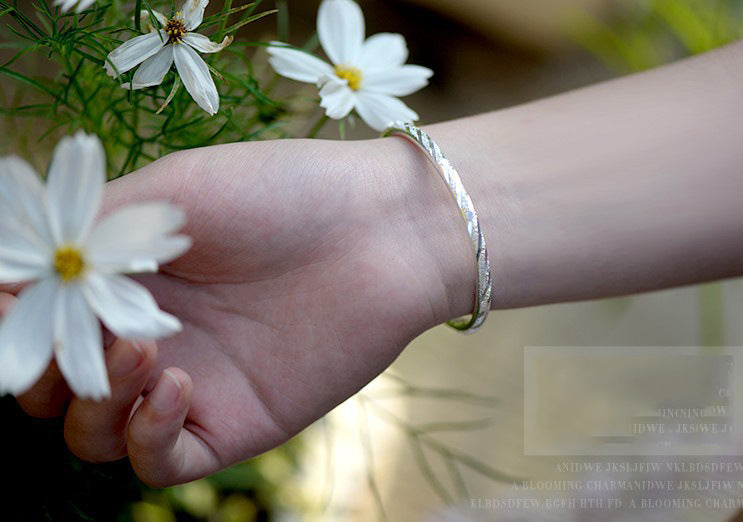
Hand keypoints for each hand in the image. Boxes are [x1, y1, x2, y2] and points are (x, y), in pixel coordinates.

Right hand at [9, 136, 471, 486]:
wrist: (382, 229)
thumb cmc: (282, 194)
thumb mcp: (172, 194)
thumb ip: (91, 232)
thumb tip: (12, 269)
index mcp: (126, 279)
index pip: (37, 319)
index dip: (13, 317)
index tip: (15, 297)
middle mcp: (149, 335)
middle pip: (52, 385)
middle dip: (42, 365)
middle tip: (74, 328)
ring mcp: (190, 383)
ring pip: (94, 432)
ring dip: (92, 399)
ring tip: (140, 349)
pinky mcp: (236, 423)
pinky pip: (161, 462)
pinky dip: (146, 435)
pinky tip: (178, 384)